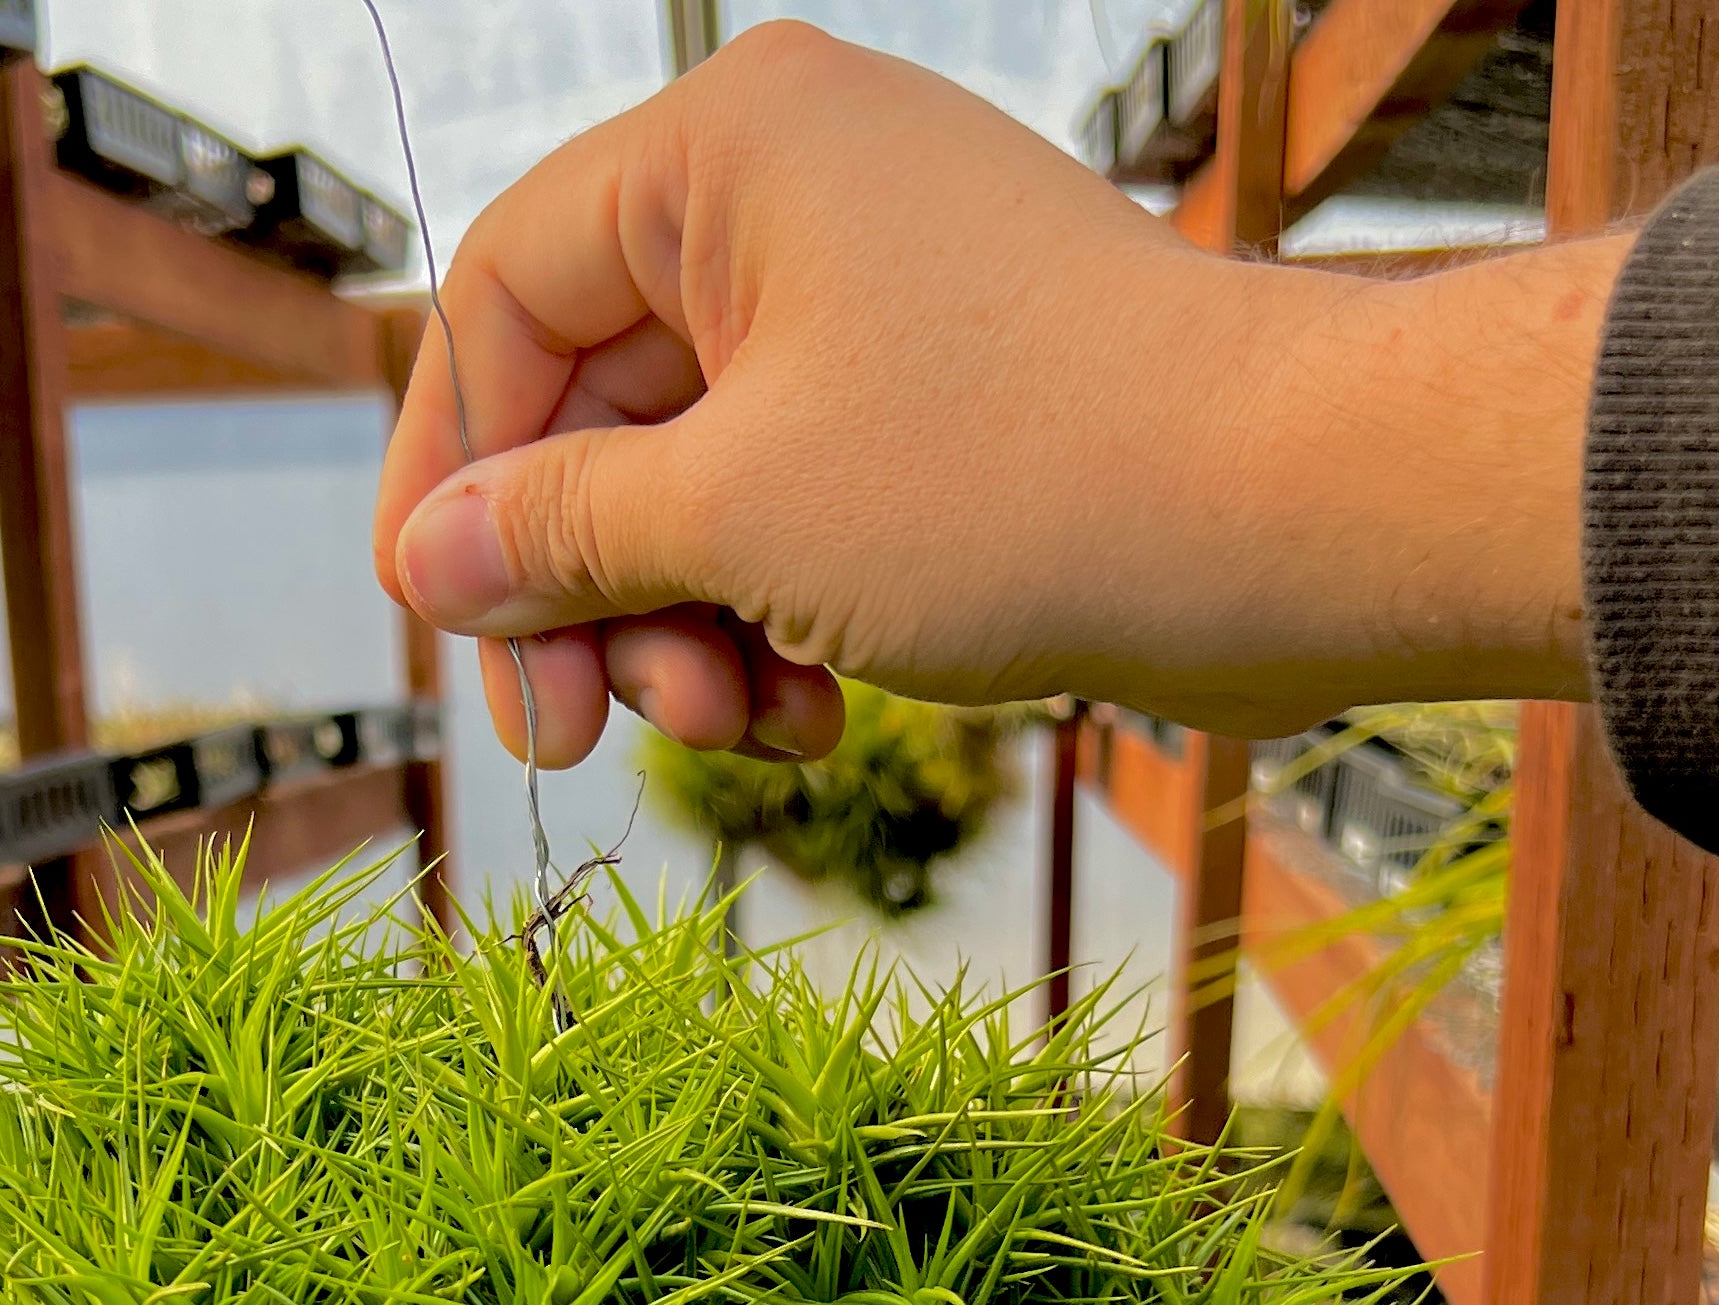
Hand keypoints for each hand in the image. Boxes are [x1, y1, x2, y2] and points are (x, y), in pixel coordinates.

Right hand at [372, 24, 1626, 768]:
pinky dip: (779, 623)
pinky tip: (817, 718)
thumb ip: (559, 534)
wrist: (1288, 523)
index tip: (444, 624)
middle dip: (587, 593)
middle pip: (597, 410)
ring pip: (699, 484)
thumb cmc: (1027, 477)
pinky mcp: (946, 408)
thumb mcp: (736, 516)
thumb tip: (430, 564)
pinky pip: (799, 513)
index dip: (451, 473)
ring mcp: (878, 304)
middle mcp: (797, 200)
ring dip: (686, 632)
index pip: (503, 298)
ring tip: (739, 730)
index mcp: (726, 153)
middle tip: (578, 737)